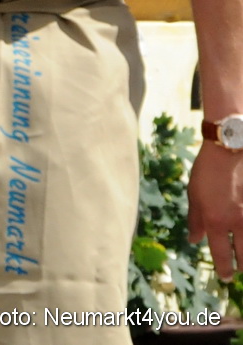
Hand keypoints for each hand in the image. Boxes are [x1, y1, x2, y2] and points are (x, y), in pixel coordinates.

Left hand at [190, 144, 242, 278]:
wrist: (229, 153)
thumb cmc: (207, 174)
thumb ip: (195, 222)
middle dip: (241, 266)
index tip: (226, 278)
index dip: (224, 269)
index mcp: (216, 222)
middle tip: (237, 271)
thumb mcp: (193, 198)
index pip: (221, 254)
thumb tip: (194, 240)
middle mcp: (237, 223)